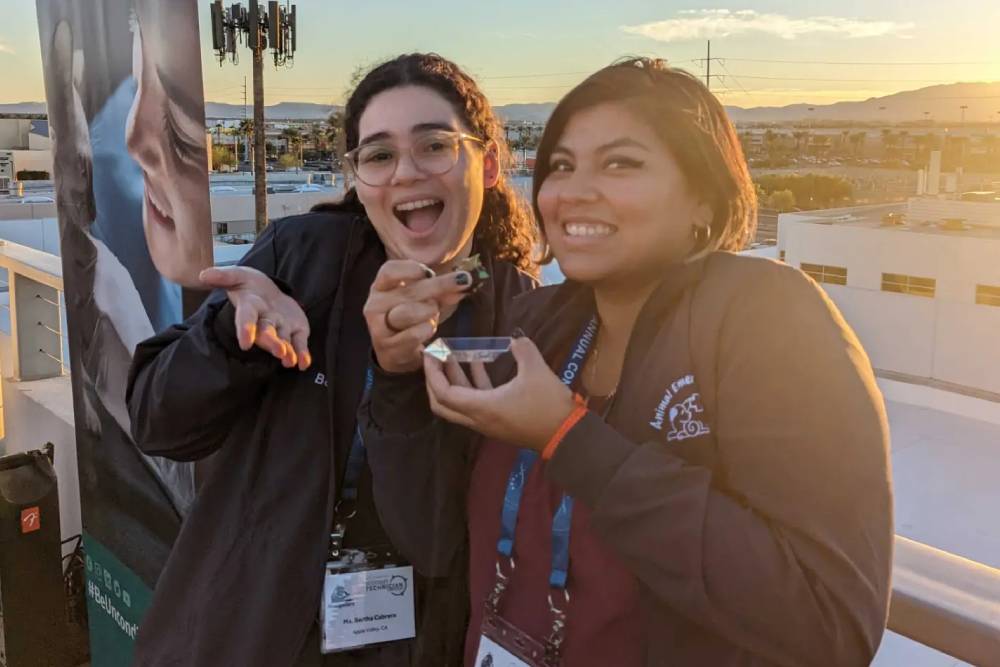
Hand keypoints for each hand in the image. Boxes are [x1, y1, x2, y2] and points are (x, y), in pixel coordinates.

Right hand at [200, 266, 310, 369]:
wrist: (267, 291)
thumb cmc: (249, 285)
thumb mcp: (237, 275)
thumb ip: (223, 276)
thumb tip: (204, 275)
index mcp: (249, 307)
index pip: (246, 318)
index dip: (245, 329)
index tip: (245, 344)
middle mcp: (264, 321)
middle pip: (267, 333)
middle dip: (272, 343)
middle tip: (279, 351)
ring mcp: (280, 327)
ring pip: (283, 341)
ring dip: (287, 352)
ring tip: (290, 360)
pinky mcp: (296, 330)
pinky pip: (299, 343)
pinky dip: (302, 353)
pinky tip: (304, 364)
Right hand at [364, 260, 473, 373]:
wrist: (397, 353)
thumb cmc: (410, 319)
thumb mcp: (424, 300)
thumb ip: (441, 291)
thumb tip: (464, 282)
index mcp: (380, 287)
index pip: (390, 270)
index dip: (411, 269)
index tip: (430, 273)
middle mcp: (375, 305)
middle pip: (408, 291)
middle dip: (439, 285)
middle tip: (464, 281)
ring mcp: (378, 327)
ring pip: (409, 312)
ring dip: (429, 311)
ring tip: (433, 313)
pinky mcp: (388, 346)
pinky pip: (415, 333)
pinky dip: (427, 329)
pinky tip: (428, 329)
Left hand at [423, 337, 577, 450]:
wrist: (567, 434)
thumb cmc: (548, 405)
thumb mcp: (536, 371)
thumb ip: (522, 349)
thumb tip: (515, 339)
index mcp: (481, 407)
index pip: (443, 393)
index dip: (432, 372)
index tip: (430, 352)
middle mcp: (478, 418)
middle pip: (442, 403)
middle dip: (433, 379)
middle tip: (433, 357)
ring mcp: (487, 422)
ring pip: (458, 402)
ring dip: (452, 379)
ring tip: (452, 354)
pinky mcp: (497, 421)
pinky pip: (475, 402)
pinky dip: (471, 384)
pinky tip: (477, 363)